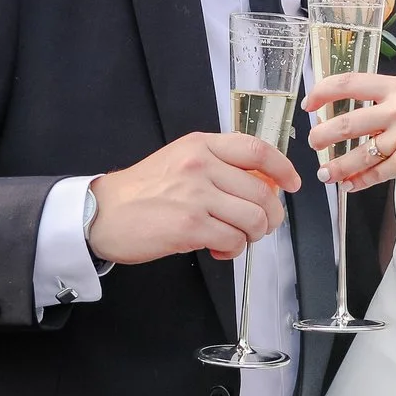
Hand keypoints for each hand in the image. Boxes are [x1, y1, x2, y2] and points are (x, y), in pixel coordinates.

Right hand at [88, 131, 299, 264]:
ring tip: (233, 237)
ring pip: (254, 219)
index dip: (283, 168)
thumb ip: (218, 165)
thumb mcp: (181, 161)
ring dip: (252, 235)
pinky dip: (232, 249)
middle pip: (263, 191)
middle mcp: (201, 165)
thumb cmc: (142, 191)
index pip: (257, 150)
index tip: (292, 183)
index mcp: (201, 145)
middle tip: (259, 226)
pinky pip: (234, 240)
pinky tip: (216, 248)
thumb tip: (263, 182)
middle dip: (270, 215)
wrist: (103, 214)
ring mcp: (196, 196)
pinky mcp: (191, 226)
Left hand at [306, 72, 395, 197]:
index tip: (309, 104)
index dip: (323, 92)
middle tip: (313, 143)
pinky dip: (358, 181)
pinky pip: (374, 173)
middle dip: (322, 136)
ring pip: (356, 154)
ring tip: (324, 172)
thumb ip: (389, 101)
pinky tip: (348, 185)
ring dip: (335, 166)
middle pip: (346, 123)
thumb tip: (351, 111)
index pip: (350, 83)